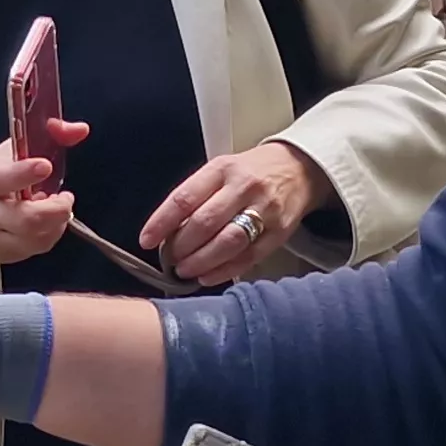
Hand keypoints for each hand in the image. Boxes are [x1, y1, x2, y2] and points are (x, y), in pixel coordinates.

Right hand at [0, 137, 81, 275]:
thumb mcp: (1, 154)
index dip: (26, 172)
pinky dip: (47, 236)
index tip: (44, 166)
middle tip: (64, 198)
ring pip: (34, 240)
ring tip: (55, 209)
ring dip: (56, 225)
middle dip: (56, 210)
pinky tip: (45, 224)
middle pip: (27, 219)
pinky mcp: (0, 255)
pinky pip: (34, 250)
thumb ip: (42, 138)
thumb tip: (78, 130)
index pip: (5, 178)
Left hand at [139, 140, 329, 287]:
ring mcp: (265, 210)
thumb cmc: (250, 172)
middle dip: (181, 247)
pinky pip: (248, 257)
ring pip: (227, 242)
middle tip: (170, 260)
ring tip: (185, 270)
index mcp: (222, 169)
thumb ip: (197, 196)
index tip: (146, 240)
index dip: (162, 222)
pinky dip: (224, 271)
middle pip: (205, 222)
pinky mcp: (279, 232)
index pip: (185, 197)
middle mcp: (244, 187)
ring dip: (201, 262)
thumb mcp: (220, 170)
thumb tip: (167, 233)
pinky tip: (207, 277)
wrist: (299, 169)